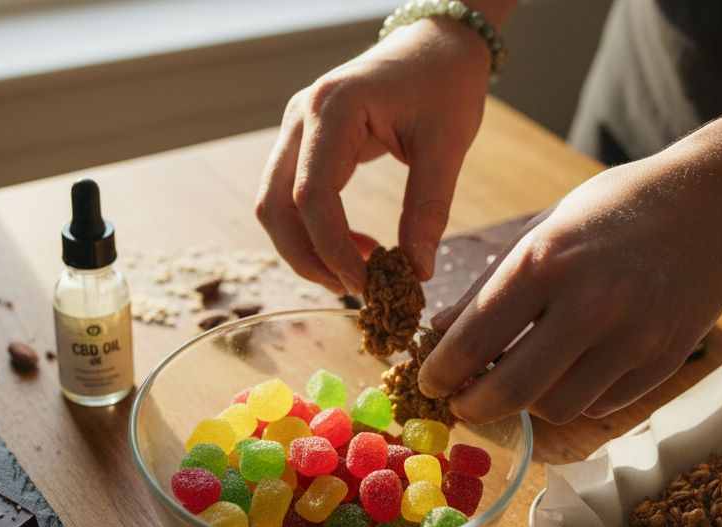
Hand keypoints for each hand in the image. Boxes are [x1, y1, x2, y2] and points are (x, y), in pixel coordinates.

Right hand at [254, 18, 491, 293]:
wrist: (436, 42)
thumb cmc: (445, 84)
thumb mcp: (447, 146)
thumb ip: (428, 209)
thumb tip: (416, 272)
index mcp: (335, 109)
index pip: (313, 196)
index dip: (333, 249)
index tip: (369, 284)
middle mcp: (301, 116)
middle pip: (275, 206)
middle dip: (307, 258)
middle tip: (354, 288)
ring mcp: (295, 127)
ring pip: (274, 205)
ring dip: (306, 248)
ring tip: (357, 272)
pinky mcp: (302, 140)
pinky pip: (290, 196)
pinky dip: (313, 230)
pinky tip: (355, 245)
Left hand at [420, 151, 721, 423]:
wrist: (715, 202)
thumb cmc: (615, 208)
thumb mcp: (543, 229)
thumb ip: (489, 286)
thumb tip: (440, 333)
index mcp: (547, 261)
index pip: (474, 341)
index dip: (440, 373)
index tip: (428, 381)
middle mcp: (590, 304)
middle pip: (512, 390)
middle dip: (473, 406)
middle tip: (462, 403)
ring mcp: (633, 337)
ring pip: (556, 408)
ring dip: (526, 404)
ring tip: (518, 379)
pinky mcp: (664, 360)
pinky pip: (601, 404)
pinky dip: (574, 397)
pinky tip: (567, 371)